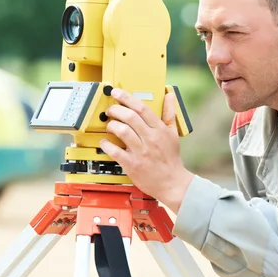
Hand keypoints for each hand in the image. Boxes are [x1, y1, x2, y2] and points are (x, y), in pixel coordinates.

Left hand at [99, 88, 193, 213]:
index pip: (142, 108)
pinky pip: (116, 152)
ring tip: (109, 125)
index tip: (117, 93)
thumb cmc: (171, 159)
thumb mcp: (173, 134)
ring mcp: (141, 152)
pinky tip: (104, 142)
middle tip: (110, 110)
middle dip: (116, 110)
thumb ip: (169, 113)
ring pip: (122, 131)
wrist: (172, 183)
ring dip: (112, 125)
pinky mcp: (132, 165)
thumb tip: (169, 96)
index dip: (127, 98)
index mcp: (160, 130)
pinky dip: (107, 145)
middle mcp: (150, 139)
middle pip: (130, 117)